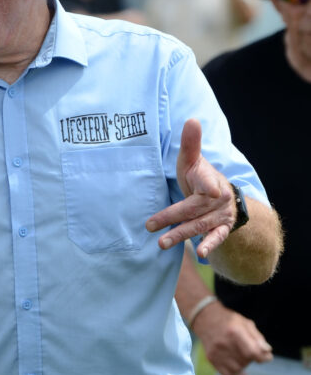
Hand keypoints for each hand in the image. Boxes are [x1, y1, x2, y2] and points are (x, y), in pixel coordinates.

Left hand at [146, 119, 235, 257]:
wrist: (225, 197)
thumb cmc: (200, 176)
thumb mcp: (193, 161)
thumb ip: (191, 144)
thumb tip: (191, 119)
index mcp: (210, 180)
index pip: (207, 182)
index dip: (208, 185)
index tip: (211, 191)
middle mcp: (219, 199)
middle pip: (193, 208)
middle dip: (172, 217)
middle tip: (149, 225)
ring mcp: (221, 216)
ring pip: (199, 225)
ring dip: (181, 235)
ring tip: (161, 243)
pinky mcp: (222, 229)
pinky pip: (217, 238)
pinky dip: (210, 245)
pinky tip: (200, 254)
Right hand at [192, 302, 272, 374]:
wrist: (205, 319)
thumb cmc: (229, 321)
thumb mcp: (246, 323)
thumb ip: (258, 338)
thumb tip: (267, 352)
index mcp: (234, 331)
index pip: (253, 352)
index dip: (264, 357)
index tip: (266, 356)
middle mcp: (224, 342)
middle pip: (246, 360)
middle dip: (252, 358)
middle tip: (249, 350)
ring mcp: (216, 351)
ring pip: (238, 368)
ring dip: (244, 364)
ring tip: (242, 355)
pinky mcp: (211, 358)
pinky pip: (227, 374)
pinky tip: (242, 371)